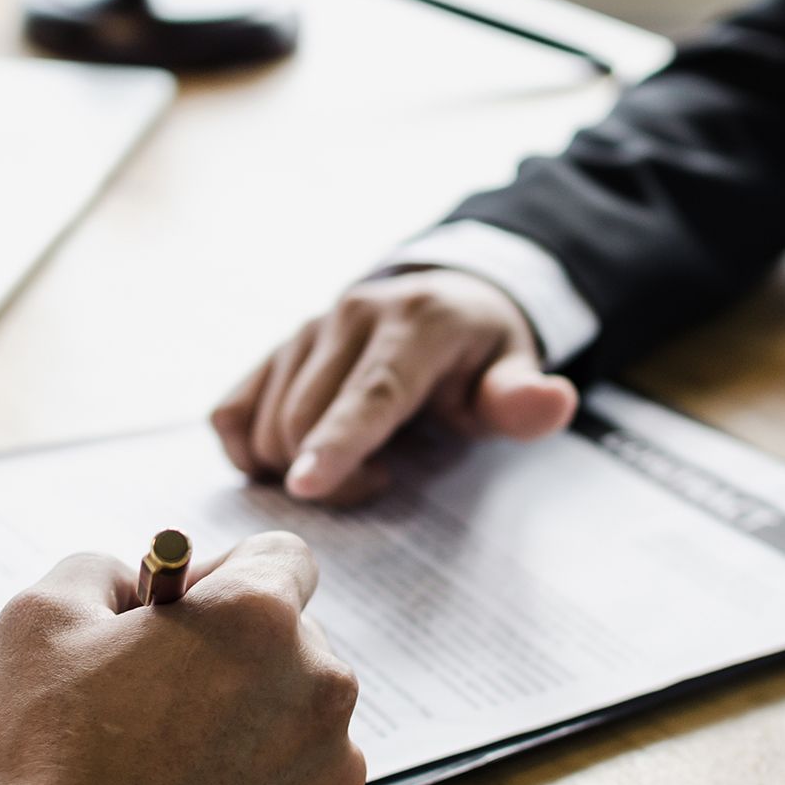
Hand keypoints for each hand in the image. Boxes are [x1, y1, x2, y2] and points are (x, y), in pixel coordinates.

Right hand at [0, 533, 365, 784]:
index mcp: (261, 619)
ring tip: (164, 768)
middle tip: (152, 698)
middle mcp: (320, 689)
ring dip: (247, 728)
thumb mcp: (39, 618)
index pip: (281, 557)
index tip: (177, 615)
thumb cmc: (40, 764)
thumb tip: (131, 581)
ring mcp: (329, 773)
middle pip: (290, 644)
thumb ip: (101, 568)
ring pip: (297, 721)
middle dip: (230, 656)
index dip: (221, 575)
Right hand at [213, 269, 578, 501]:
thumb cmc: (480, 355)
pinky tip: (297, 455)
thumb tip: (553, 400)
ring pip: (267, 424)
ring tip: (358, 460)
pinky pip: (231, 413)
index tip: (307, 485)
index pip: (371, 392)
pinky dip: (249, 450)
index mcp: (416, 325)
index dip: (340, 441)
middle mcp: (350, 317)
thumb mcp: (514, 374)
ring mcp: (304, 330)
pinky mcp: (274, 350)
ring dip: (298, 467)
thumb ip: (523, 398)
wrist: (444, 299)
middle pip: (306, 420)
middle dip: (334, 478)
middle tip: (383, 480)